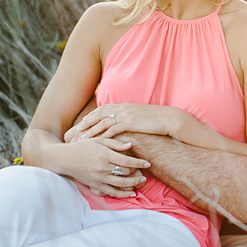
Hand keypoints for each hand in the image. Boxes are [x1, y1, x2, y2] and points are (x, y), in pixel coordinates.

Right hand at [51, 137, 149, 197]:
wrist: (64, 159)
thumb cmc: (82, 147)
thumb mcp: (98, 141)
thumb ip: (115, 143)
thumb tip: (131, 145)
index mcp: (104, 155)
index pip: (127, 161)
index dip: (139, 163)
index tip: (148, 164)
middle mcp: (102, 168)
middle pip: (126, 172)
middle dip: (137, 173)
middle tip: (145, 173)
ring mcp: (99, 178)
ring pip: (121, 183)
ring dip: (134, 184)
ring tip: (142, 182)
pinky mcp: (95, 185)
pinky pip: (112, 192)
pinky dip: (123, 194)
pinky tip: (132, 193)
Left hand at [66, 104, 180, 141]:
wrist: (169, 118)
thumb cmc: (156, 120)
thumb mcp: (140, 115)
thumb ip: (130, 116)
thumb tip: (123, 123)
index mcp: (124, 105)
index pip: (103, 109)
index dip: (92, 115)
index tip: (83, 122)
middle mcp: (123, 108)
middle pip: (99, 114)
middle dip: (87, 122)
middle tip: (78, 129)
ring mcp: (126, 115)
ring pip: (103, 122)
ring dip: (92, 129)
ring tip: (83, 137)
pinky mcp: (131, 122)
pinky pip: (113, 129)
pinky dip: (104, 134)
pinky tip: (98, 141)